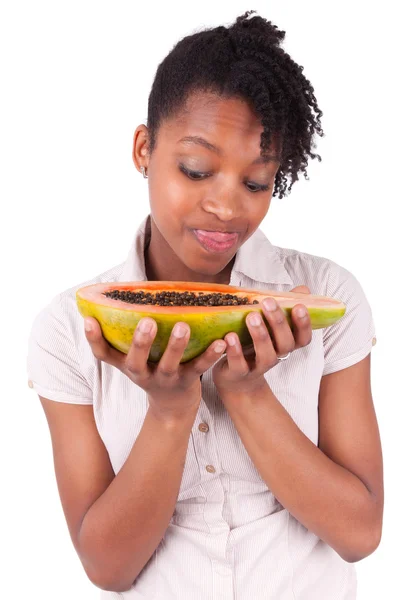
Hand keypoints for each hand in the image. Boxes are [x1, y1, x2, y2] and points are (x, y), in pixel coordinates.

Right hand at [84, 316, 226, 421]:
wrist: (173, 405)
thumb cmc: (152, 367)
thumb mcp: (136, 356)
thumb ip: (130, 331)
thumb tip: (124, 292)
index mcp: (126, 364)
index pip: (103, 353)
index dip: (93, 338)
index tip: (88, 320)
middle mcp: (142, 373)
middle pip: (136, 361)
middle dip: (140, 342)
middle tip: (147, 321)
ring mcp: (165, 379)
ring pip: (169, 364)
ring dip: (176, 345)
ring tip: (183, 326)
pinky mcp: (188, 381)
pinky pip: (199, 367)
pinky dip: (210, 355)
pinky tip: (221, 341)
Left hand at [212, 286, 312, 397]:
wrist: (236, 377)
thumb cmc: (255, 344)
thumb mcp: (270, 325)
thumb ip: (285, 307)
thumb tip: (304, 289)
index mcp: (286, 344)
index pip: (303, 338)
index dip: (304, 324)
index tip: (299, 306)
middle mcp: (277, 356)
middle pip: (285, 343)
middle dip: (278, 322)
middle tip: (268, 301)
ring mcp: (259, 366)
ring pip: (266, 355)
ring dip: (260, 335)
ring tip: (250, 316)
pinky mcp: (239, 373)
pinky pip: (239, 365)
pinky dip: (235, 351)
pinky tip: (230, 336)